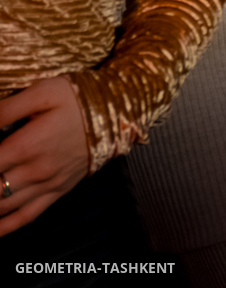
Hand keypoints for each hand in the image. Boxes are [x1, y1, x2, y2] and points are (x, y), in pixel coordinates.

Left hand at [0, 77, 89, 236]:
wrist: (120, 110)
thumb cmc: (79, 97)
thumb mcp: (42, 92)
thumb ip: (5, 108)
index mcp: (26, 146)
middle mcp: (34, 171)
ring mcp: (47, 185)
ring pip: (3, 207)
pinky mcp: (58, 191)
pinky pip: (27, 217)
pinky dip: (4, 228)